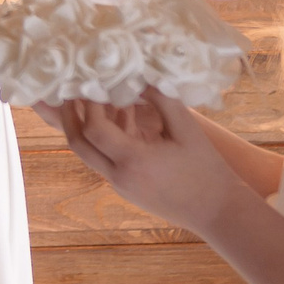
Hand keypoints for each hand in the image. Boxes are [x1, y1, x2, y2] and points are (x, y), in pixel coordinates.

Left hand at [35, 91, 249, 237]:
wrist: (216, 210)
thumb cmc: (205, 169)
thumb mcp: (186, 128)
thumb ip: (162, 98)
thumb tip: (139, 73)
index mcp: (133, 162)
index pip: (94, 130)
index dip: (89, 104)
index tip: (94, 81)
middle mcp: (119, 177)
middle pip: (78, 145)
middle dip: (68, 116)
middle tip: (68, 89)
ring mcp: (120, 185)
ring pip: (89, 153)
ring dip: (87, 125)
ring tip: (93, 95)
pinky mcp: (126, 188)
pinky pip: (106, 159)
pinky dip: (107, 137)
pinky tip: (123, 115)